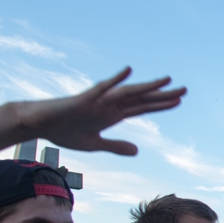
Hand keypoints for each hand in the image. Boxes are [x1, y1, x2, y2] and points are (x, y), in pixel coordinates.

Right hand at [17, 67, 185, 155]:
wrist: (38, 124)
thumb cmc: (64, 131)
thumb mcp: (95, 144)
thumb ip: (116, 146)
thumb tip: (137, 151)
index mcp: (113, 114)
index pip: (143, 108)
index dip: (161, 105)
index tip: (179, 101)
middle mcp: (110, 104)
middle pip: (142, 99)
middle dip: (163, 96)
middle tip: (185, 90)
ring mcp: (99, 100)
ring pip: (129, 92)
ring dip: (147, 86)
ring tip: (167, 80)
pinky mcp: (84, 99)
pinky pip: (102, 88)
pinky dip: (115, 80)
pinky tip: (128, 71)